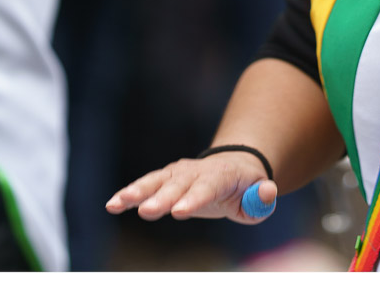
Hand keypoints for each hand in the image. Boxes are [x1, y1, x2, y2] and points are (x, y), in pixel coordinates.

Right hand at [106, 151, 277, 223]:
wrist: (234, 166)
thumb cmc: (247, 187)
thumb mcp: (260, 194)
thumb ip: (262, 198)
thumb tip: (267, 192)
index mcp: (222, 175)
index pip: (207, 187)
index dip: (193, 198)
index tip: (179, 212)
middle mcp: (196, 170)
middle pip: (178, 184)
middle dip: (162, 198)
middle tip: (147, 212)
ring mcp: (179, 173)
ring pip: (157, 180)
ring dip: (137, 192)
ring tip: (118, 204)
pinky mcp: (165, 178)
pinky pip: (146, 185)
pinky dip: (129, 194)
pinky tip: (112, 205)